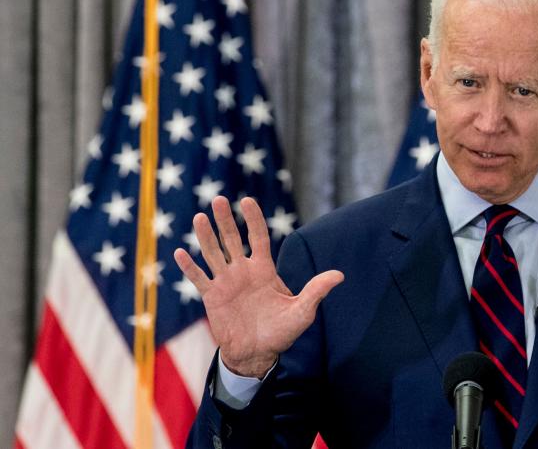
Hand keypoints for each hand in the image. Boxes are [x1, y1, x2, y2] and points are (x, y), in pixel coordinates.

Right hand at [173, 196, 342, 377]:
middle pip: (232, 239)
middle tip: (219, 199)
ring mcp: (226, 283)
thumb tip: (340, 275)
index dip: (253, 219)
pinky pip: (199, 279)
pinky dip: (190, 267)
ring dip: (206, 236)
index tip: (247, 201)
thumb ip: (316, 291)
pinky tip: (180, 253)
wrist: (257, 354)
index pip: (257, 237)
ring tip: (199, 217)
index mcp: (264, 270)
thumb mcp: (302, 311)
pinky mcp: (212, 297)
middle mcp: (243, 271)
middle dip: (225, 220)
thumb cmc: (281, 332)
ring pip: (213, 254)